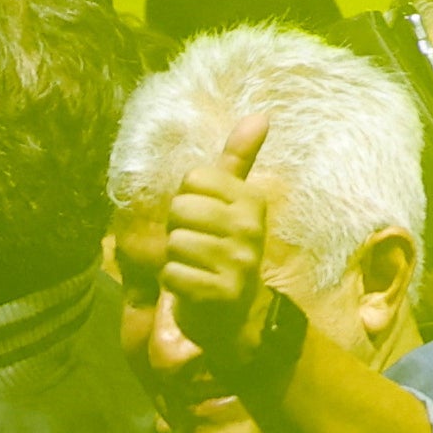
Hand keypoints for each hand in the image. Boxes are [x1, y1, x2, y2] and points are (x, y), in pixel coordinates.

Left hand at [162, 111, 281, 372]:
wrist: (239, 316)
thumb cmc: (226, 252)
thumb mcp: (235, 204)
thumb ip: (240, 160)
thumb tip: (261, 116)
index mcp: (251, 201)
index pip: (193, 180)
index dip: (187, 201)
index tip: (205, 221)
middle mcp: (250, 229)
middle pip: (180, 209)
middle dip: (177, 231)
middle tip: (197, 249)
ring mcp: (238, 262)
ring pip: (175, 243)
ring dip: (175, 259)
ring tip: (197, 269)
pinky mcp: (221, 293)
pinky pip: (172, 274)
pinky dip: (174, 283)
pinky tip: (193, 289)